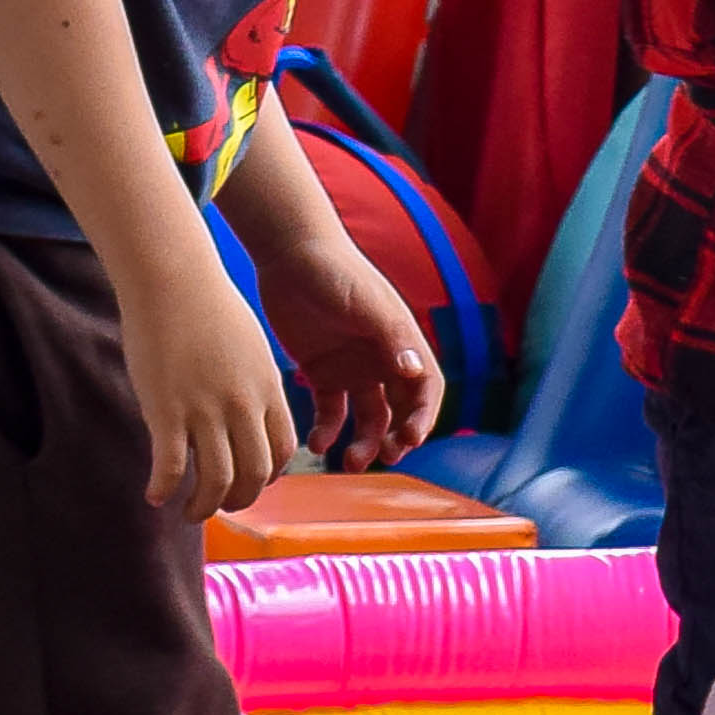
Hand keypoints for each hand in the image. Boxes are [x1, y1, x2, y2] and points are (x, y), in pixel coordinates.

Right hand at [116, 246, 307, 517]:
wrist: (174, 280)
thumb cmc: (208, 308)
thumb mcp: (249, 348)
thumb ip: (253, 386)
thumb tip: (245, 414)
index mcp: (268, 390)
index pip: (281, 452)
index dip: (267, 476)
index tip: (249, 483)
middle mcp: (243, 406)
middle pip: (254, 474)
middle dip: (239, 500)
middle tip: (219, 507)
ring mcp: (206, 411)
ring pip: (216, 480)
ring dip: (203, 506)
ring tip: (189, 513)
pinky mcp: (167, 410)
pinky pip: (172, 466)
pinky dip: (164, 489)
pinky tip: (154, 496)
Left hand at [250, 230, 446, 470]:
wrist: (290, 254)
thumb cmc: (337, 272)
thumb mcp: (369, 304)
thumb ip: (393, 338)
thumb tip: (415, 373)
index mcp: (402, 343)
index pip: (425, 389)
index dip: (423, 417)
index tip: (409, 440)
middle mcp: (382, 360)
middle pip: (400, 410)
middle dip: (396, 438)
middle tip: (383, 458)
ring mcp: (352, 368)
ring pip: (367, 418)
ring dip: (364, 443)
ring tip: (349, 461)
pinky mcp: (321, 371)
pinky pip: (330, 412)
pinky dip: (327, 431)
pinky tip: (316, 443)